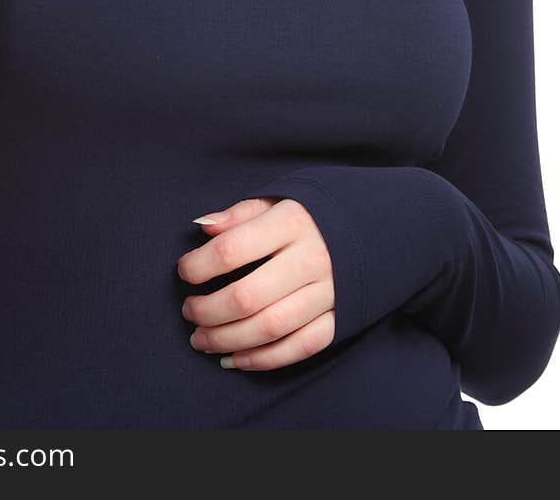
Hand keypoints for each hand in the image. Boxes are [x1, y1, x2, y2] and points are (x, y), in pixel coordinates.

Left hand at [177, 196, 335, 369]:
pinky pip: (298, 348)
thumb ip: (239, 214)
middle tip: (188, 312)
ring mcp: (329, 292)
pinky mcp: (341, 319)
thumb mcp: (279, 200)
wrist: (376, 228)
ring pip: (268, 328)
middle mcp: (312, 259)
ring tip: (201, 340)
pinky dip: (262, 360)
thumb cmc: (313, 215)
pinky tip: (234, 359)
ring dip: (227, 341)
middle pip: (246, 297)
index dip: (198, 265)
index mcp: (292, 223)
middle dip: (207, 311)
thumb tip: (202, 227)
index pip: (231, 250)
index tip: (184, 271)